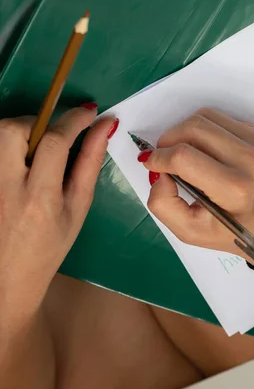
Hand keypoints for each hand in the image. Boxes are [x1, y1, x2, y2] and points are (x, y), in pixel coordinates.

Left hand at [0, 107, 117, 310]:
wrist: (6, 279)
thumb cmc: (49, 247)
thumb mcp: (77, 208)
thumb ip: (90, 164)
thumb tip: (105, 128)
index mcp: (40, 198)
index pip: (55, 141)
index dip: (74, 119)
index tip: (90, 112)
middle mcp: (6, 188)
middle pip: (12, 130)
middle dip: (37, 122)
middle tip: (53, 135)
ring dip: (19, 133)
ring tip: (33, 152)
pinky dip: (7, 149)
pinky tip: (18, 166)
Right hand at [138, 108, 253, 258]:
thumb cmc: (234, 233)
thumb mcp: (192, 232)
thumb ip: (164, 205)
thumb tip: (157, 171)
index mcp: (235, 190)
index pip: (184, 157)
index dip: (159, 157)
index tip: (151, 164)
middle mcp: (251, 161)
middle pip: (193, 128)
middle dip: (168, 140)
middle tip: (163, 158)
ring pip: (206, 117)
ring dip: (185, 131)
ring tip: (183, 154)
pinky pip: (222, 119)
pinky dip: (206, 130)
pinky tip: (207, 151)